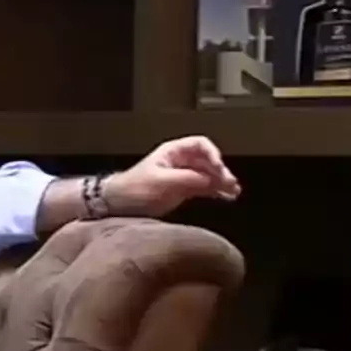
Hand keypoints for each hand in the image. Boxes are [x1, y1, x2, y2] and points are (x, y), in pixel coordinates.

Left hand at [104, 135, 240, 217]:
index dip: (212, 155)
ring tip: (233, 192)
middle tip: (230, 184)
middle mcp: (179, 161)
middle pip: (207, 160)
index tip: (218, 169)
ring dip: (221, 181)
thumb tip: (214, 179)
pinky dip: (214, 190)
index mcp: (172, 152)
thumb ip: (190, 179)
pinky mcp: (180, 189)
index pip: (200, 145)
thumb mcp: (163, 182)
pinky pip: (203, 186)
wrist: (116, 205)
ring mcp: (180, 175)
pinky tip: (225, 197)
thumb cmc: (134, 189)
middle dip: (220, 170)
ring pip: (207, 174)